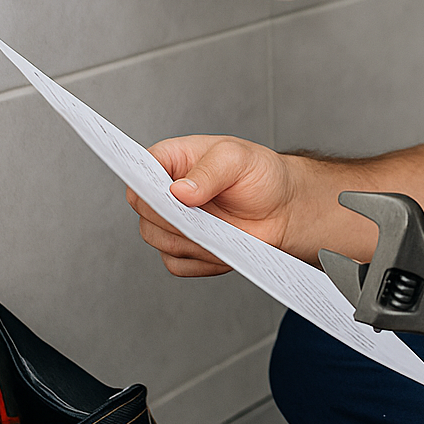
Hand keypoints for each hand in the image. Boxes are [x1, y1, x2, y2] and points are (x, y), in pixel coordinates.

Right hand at [127, 134, 294, 276]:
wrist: (284, 208)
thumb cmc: (261, 174)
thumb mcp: (238, 159)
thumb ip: (208, 171)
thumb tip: (179, 190)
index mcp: (171, 160)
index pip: (139, 172)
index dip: (146, 186)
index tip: (167, 197)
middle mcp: (166, 192)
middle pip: (145, 213)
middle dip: (174, 219)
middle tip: (203, 218)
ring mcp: (174, 222)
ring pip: (158, 241)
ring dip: (191, 242)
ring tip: (222, 232)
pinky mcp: (186, 249)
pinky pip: (177, 264)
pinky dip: (201, 261)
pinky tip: (223, 247)